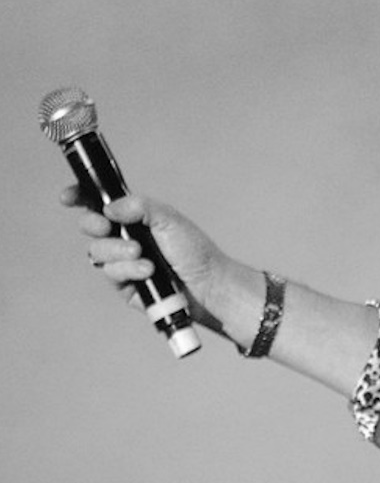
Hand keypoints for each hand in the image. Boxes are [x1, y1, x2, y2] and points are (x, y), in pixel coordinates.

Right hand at [63, 187, 227, 315]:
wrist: (207, 284)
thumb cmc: (194, 251)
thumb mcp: (168, 218)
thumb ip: (139, 206)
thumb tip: (109, 207)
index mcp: (134, 218)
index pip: (100, 204)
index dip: (80, 198)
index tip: (68, 198)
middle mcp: (125, 238)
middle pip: (90, 227)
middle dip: (94, 225)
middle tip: (106, 226)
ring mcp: (123, 262)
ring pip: (97, 252)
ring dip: (118, 251)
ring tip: (142, 255)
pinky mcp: (124, 285)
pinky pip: (111, 274)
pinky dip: (128, 270)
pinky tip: (148, 271)